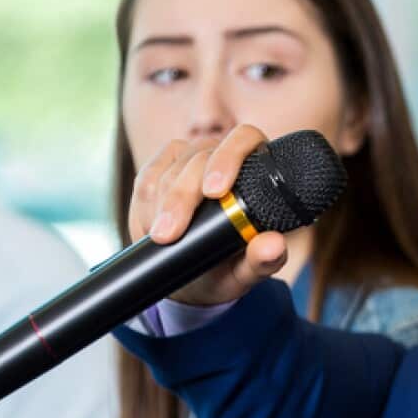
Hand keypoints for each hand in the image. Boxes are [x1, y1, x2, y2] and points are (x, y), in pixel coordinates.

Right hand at [129, 124, 286, 305]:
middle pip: (199, 157)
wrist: (197, 278)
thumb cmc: (230, 267)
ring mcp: (189, 160)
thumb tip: (273, 246)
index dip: (228, 158)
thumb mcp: (248, 271)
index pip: (244, 139)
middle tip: (169, 234)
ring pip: (170, 170)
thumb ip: (265, 259)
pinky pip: (147, 178)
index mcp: (256, 167)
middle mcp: (222, 156)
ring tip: (162, 238)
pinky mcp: (160, 170)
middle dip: (181, 196)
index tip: (215, 192)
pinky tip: (149, 228)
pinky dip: (144, 205)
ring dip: (162, 206)